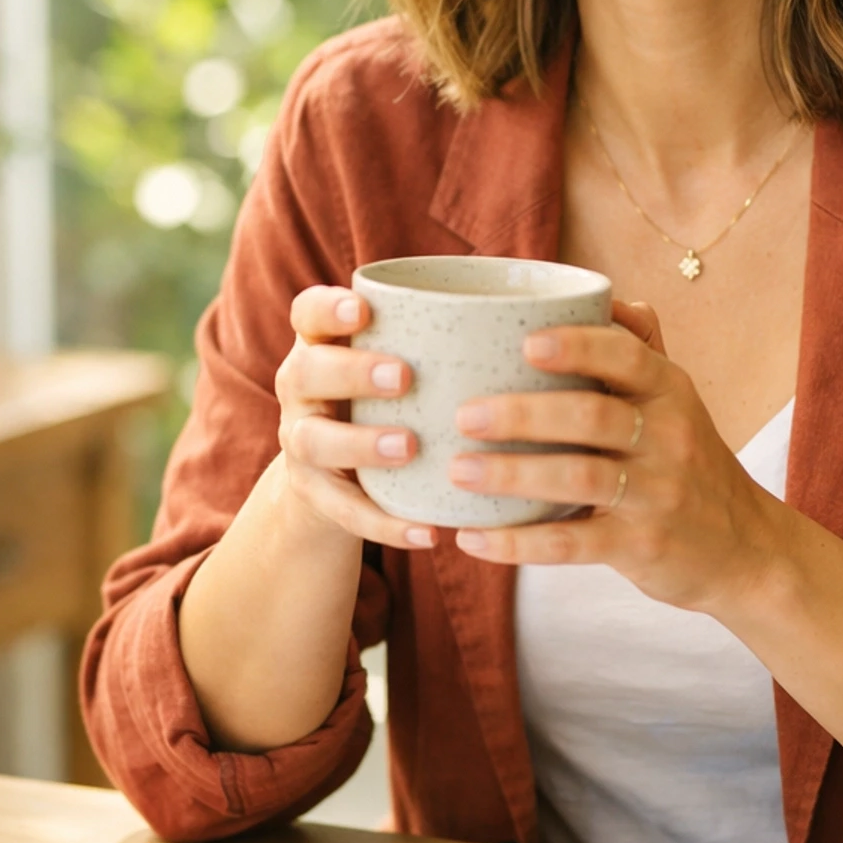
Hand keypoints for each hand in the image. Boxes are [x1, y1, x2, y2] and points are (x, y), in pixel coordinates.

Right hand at [274, 287, 435, 550]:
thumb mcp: (393, 362)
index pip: (308, 314)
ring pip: (315, 440)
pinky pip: (345, 511)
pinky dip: (386, 524)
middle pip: (307, 372)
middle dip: (353, 372)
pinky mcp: (315, 495)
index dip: (328, 307)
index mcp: (321, 346)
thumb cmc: (384, 401)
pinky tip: (428, 534)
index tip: (364, 308)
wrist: (332, 479)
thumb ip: (436, 340)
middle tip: (403, 376)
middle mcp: (301, 390)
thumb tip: (541, 316)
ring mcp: (301, 443)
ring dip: (361, 443)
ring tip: (408, 446)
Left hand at [447, 302, 776, 610]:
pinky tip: (473, 539)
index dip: (579, 347)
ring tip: (459, 471)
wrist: (746, 549)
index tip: (527, 344)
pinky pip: (573, 543)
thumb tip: (605, 294)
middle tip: (464, 414)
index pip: (629, 357)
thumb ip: (641, 351)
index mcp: (671, 393)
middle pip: (593, 417)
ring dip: (513, 475)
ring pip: (580, 478)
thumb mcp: (679, 402)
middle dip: (524, 413)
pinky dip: (519, 542)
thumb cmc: (691, 464)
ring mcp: (658, 496)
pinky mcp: (642, 548)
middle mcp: (670, 439)